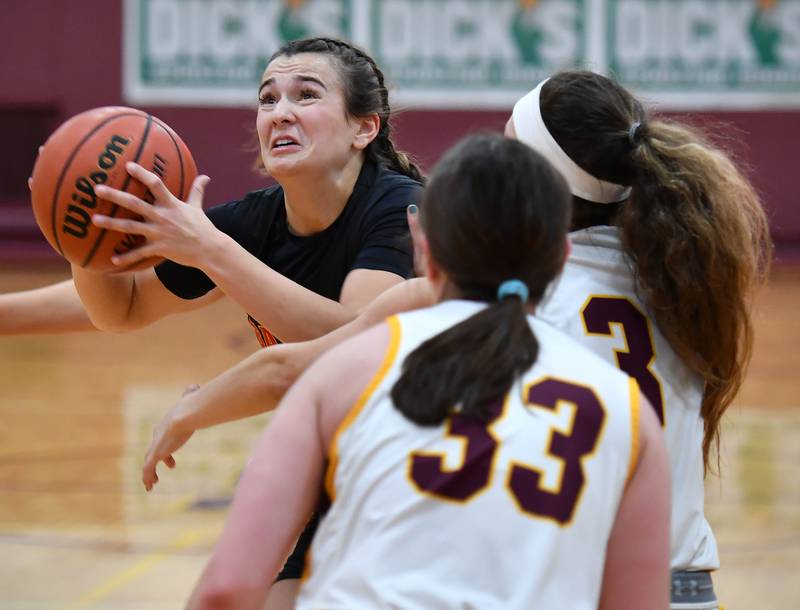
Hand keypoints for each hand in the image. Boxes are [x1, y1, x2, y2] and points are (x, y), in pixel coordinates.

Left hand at [91, 162, 215, 268]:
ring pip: (130, 226)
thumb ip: (197, 190)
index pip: (155, 184)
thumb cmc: (203, 227)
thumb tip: (205, 177)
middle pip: (134, 203)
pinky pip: (139, 253)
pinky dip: (126, 257)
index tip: (127, 166)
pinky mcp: (159, 248)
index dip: (141, 174)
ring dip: (111, 223)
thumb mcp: (198, 207)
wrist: (210, 249)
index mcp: (171, 204)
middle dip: (115, 195)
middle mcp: (162, 216)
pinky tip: (113, 260)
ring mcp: (159, 232)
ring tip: (94, 219)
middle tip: (97, 189)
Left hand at [142, 383, 198, 490]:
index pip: (161, 438)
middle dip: (157, 460)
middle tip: (163, 468)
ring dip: (149, 473)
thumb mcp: (190, 399)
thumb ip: (191, 394)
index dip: (164, 447)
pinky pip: (147, 470)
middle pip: (152, 450)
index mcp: (165, 425)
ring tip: (152, 483)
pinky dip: (147, 478)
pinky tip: (149, 486)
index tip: (169, 457)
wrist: (185, 415)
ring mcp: (155, 446)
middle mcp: (157, 436)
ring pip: (148, 462)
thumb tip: (194, 387)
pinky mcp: (155, 455)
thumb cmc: (191, 408)